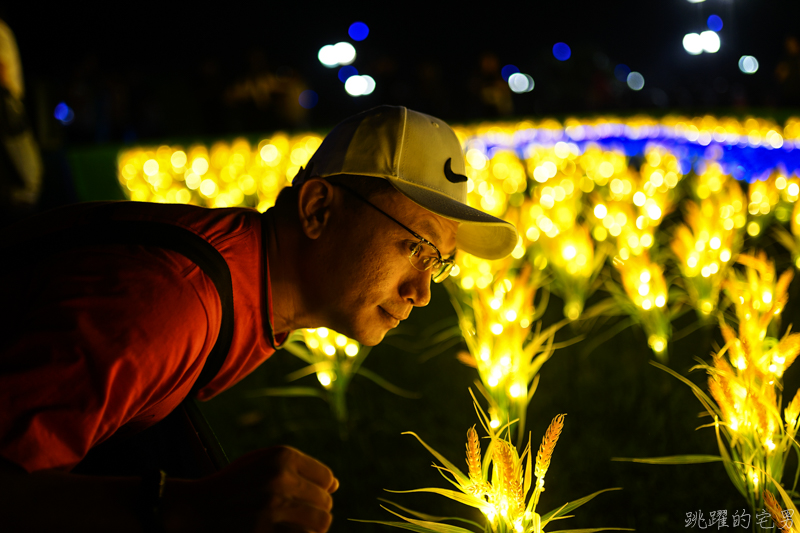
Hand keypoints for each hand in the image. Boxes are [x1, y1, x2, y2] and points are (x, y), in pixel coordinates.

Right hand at [166, 446, 338, 532]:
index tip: (303, 499)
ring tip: (293, 527)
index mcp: (281, 456)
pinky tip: (285, 532)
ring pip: (321, 522)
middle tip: (293, 517)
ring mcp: (273, 508)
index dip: (318, 491)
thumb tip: (335, 485)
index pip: (326, 477)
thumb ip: (298, 469)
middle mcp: (280, 479)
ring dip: (311, 528)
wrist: (193, 510)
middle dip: (314, 511)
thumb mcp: (260, 464)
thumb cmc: (232, 486)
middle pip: (325, 502)